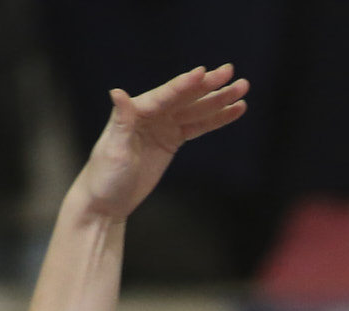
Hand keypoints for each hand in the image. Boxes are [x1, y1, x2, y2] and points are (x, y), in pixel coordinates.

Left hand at [75, 64, 247, 221]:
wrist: (107, 201)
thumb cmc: (105, 177)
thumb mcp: (114, 150)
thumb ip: (122, 121)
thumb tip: (118, 93)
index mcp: (136, 112)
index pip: (165, 95)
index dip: (185, 85)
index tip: (204, 73)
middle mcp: (150, 113)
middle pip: (185, 96)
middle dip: (209, 86)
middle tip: (231, 72)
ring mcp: (163, 126)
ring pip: (196, 109)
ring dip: (219, 100)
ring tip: (242, 89)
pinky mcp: (171, 140)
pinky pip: (198, 126)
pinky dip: (215, 119)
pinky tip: (233, 111)